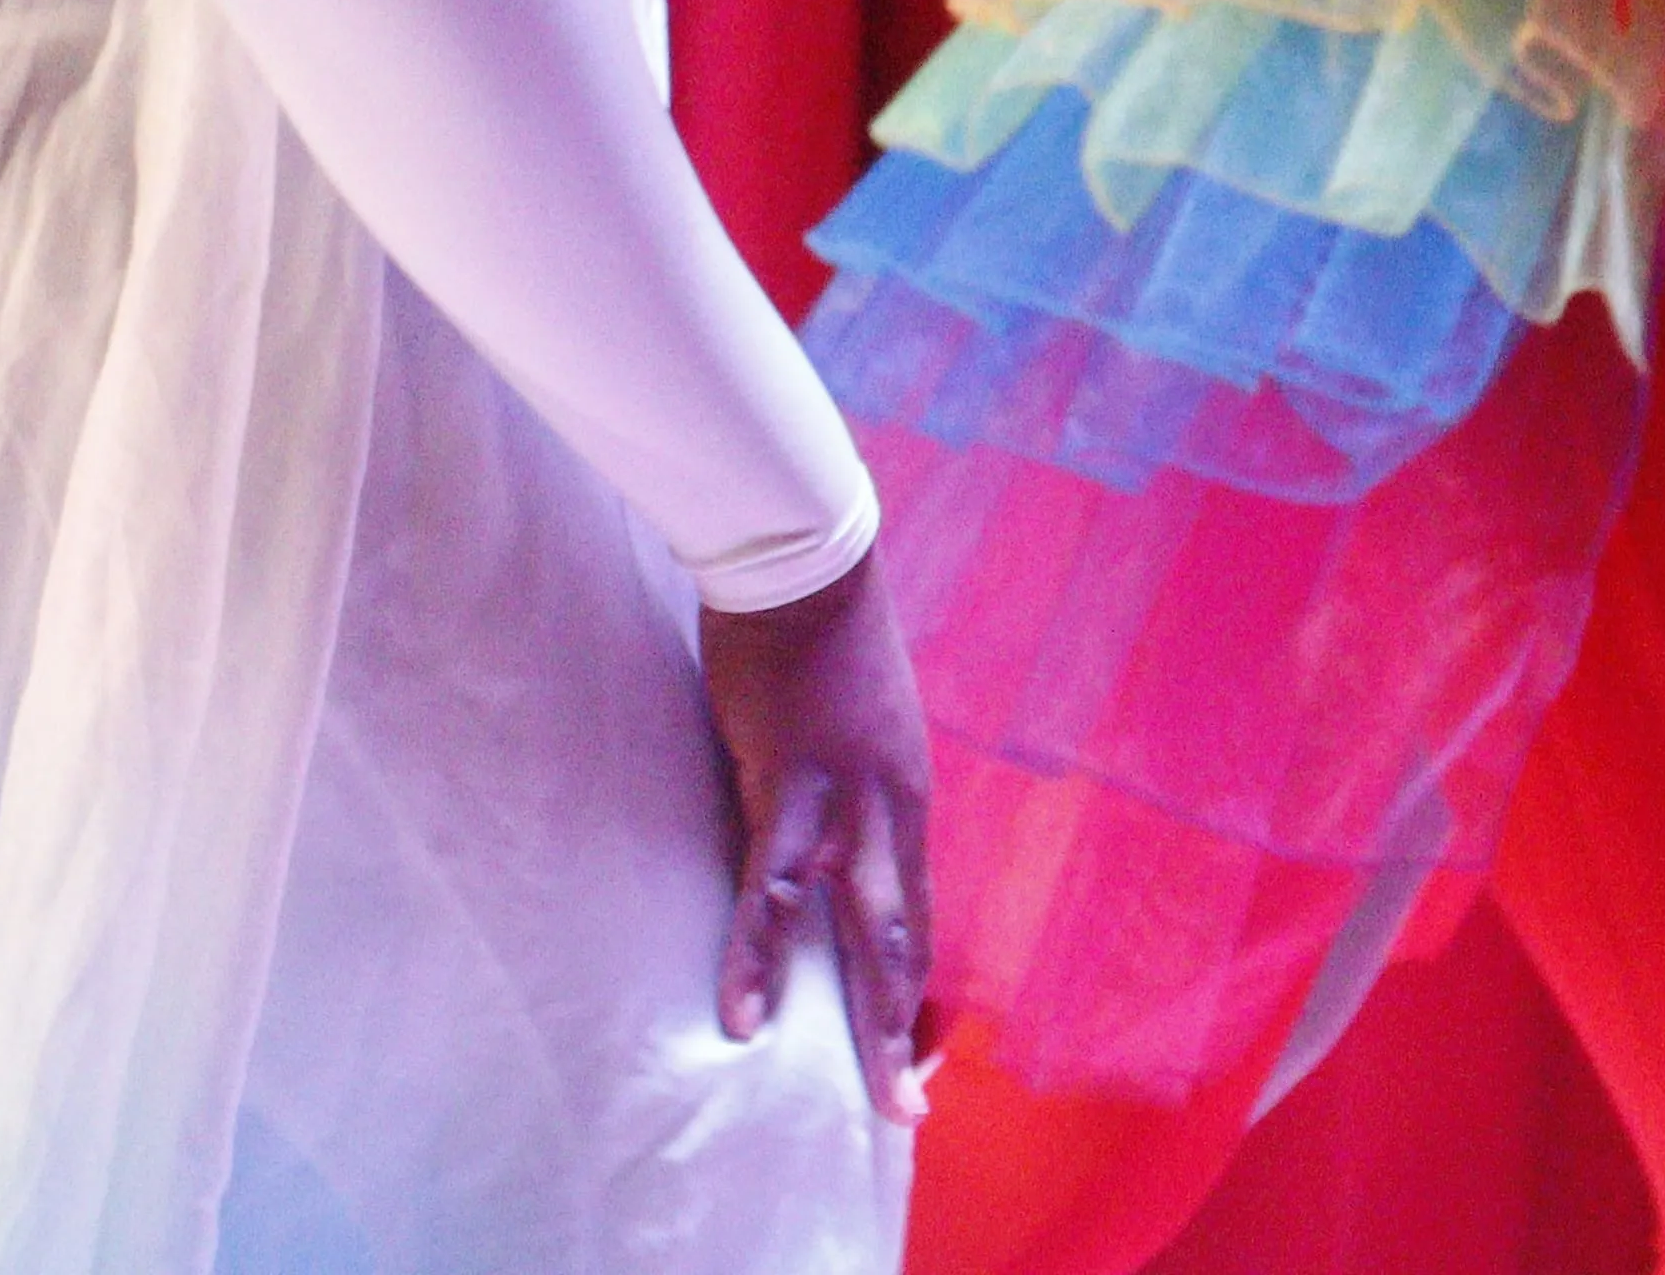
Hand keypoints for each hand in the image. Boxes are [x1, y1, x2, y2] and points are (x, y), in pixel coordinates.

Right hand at [700, 551, 933, 1120]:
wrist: (802, 556)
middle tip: (907, 1107)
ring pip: (864, 933)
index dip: (913, 984)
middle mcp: (891, 812)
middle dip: (905, 1029)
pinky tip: (745, 1016)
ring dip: (861, 1020)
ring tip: (866, 1095)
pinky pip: (772, 893)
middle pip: (906, 940)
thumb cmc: (816, 624)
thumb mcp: (855, 715)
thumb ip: (849, 772)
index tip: (913, 1044)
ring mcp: (846, 804)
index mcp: (905, 796)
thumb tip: (823, 810)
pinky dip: (760, 959)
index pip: (919, 909)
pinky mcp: (785, 787)